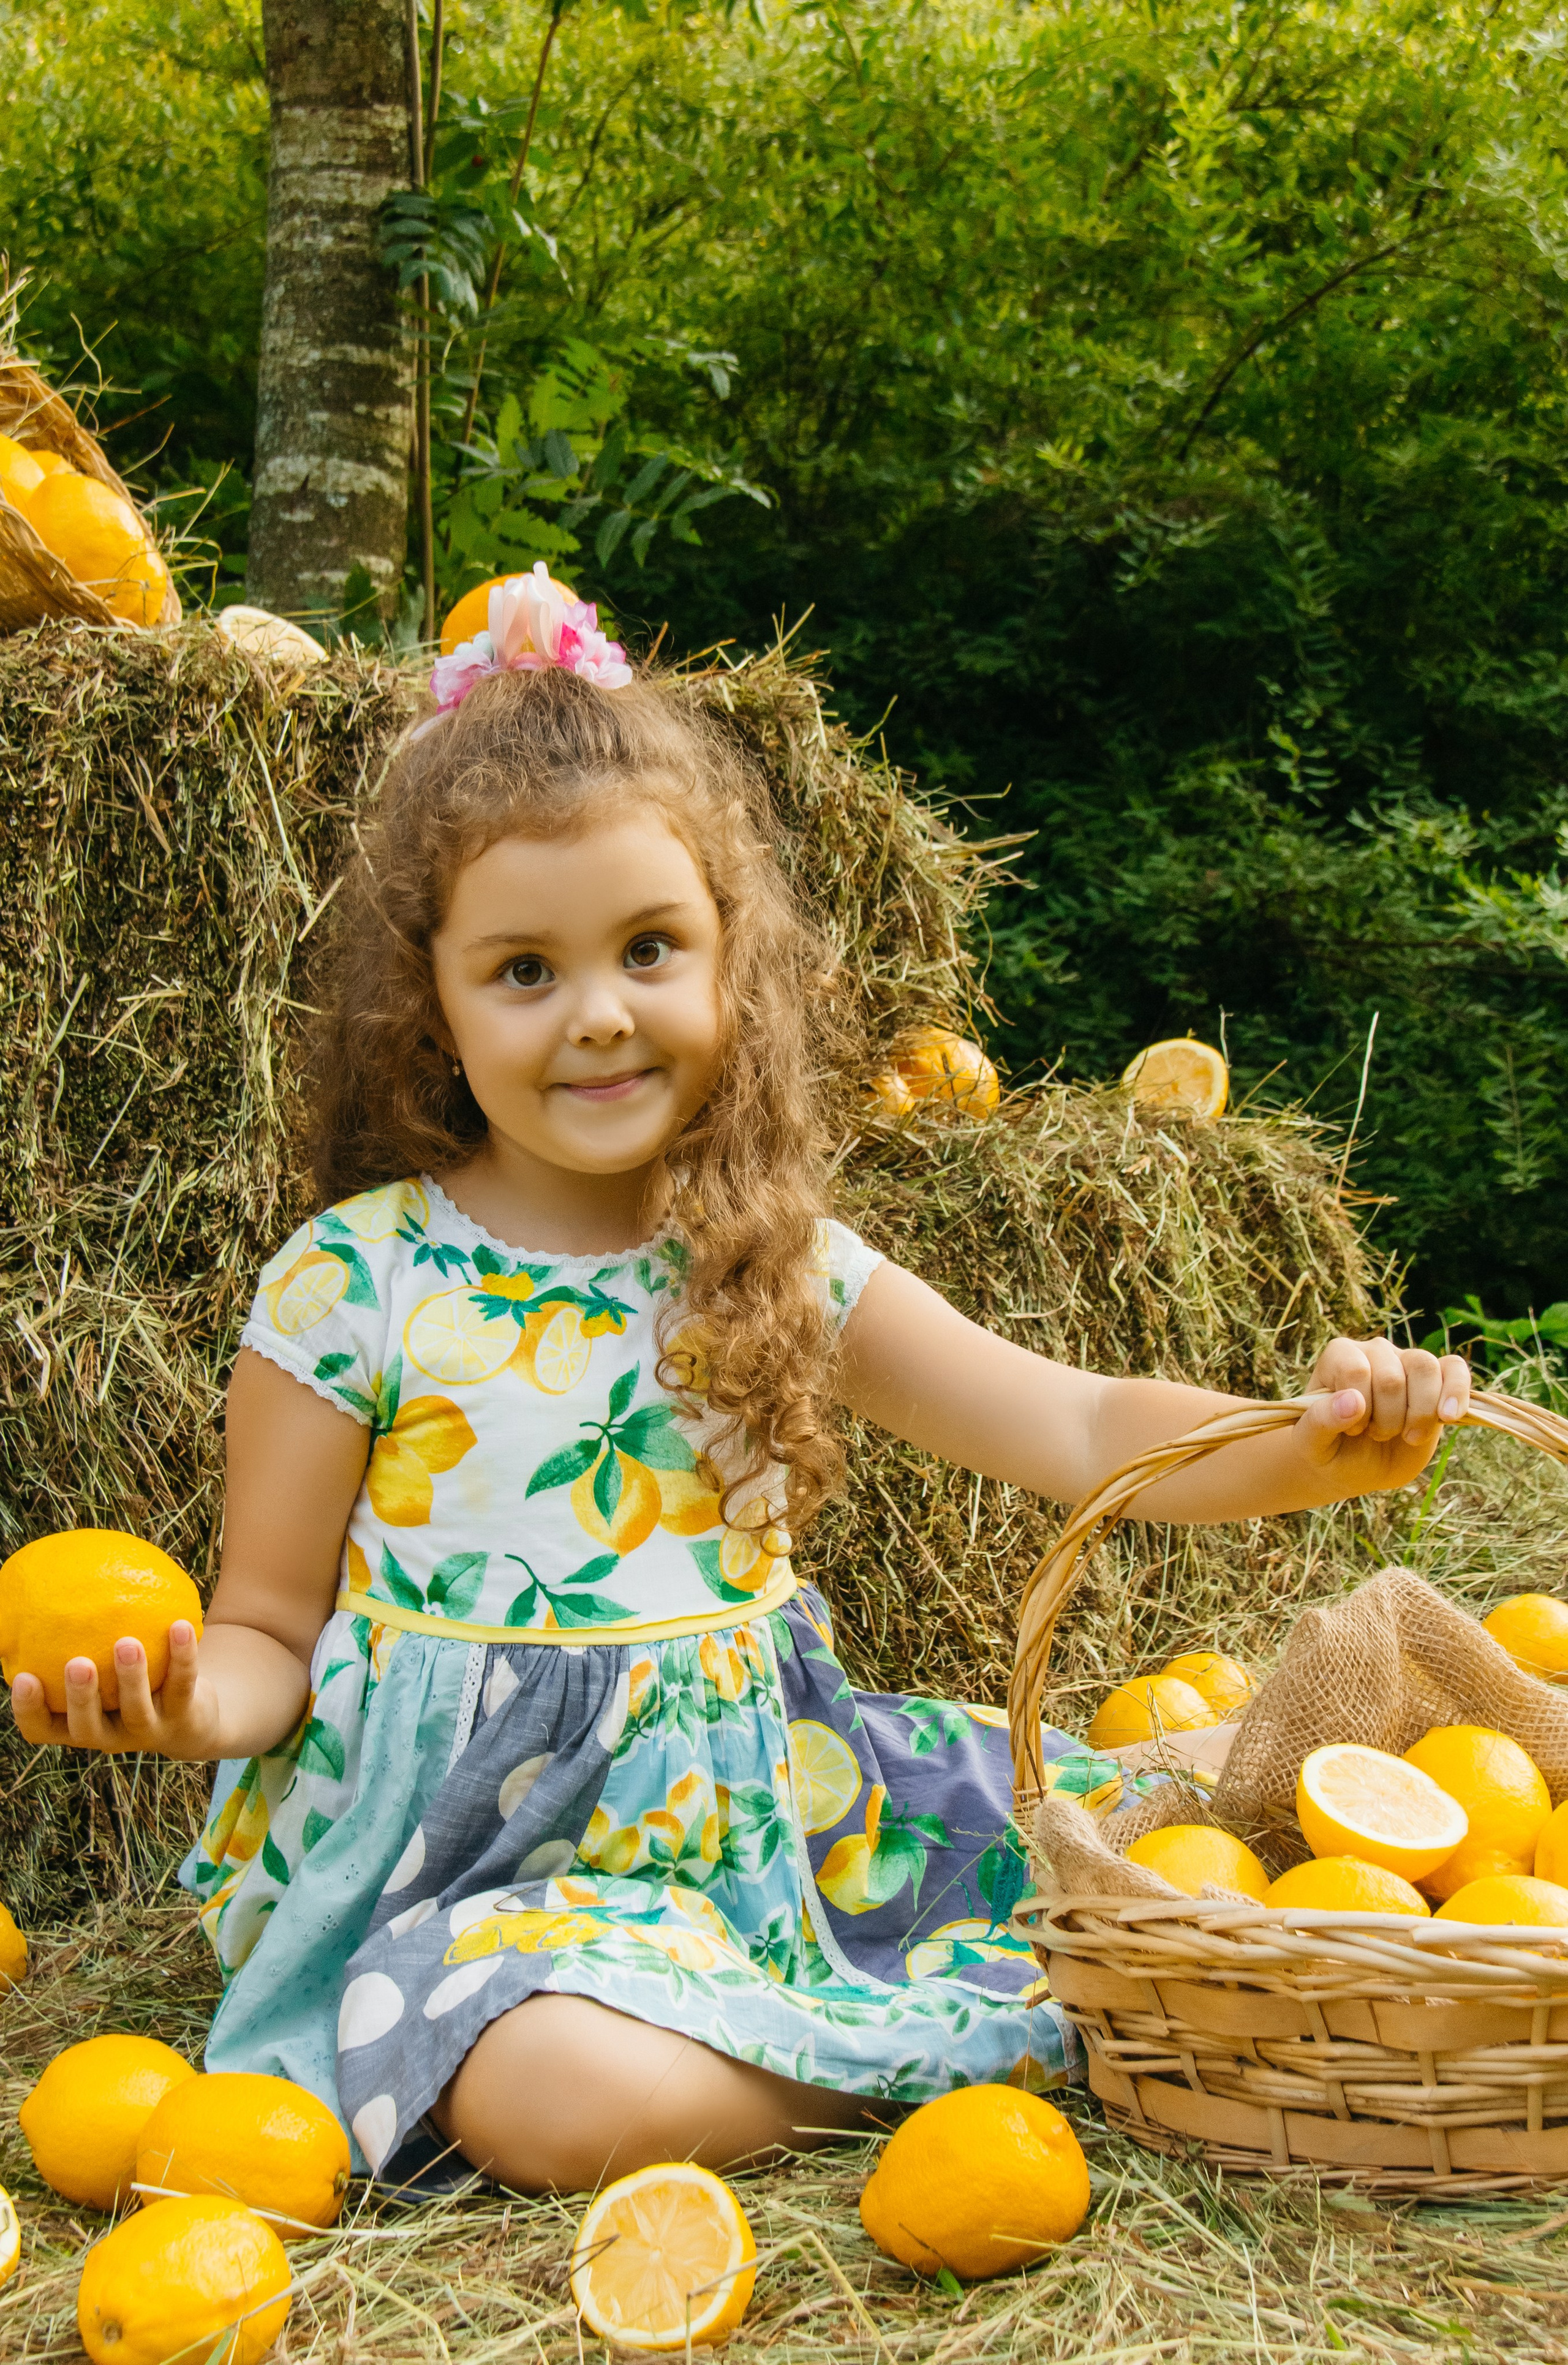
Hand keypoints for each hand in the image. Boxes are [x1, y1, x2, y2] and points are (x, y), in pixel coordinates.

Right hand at [8, 1621, 220, 1760]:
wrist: (188, 1718)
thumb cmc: (125, 1683)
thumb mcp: (99, 1668)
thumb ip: (78, 1640)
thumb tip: (53, 1582)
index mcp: (77, 1725)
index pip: (41, 1729)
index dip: (29, 1710)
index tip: (22, 1677)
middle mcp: (107, 1736)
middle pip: (86, 1726)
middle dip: (81, 1696)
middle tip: (77, 1663)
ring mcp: (145, 1731)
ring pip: (136, 1708)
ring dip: (131, 1676)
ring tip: (126, 1642)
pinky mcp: (182, 1717)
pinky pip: (181, 1683)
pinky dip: (182, 1655)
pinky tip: (179, 1625)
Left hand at [1294, 1337, 1471, 1493]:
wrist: (1357, 1466)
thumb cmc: (1329, 1449)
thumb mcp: (1312, 1442)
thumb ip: (1322, 1420)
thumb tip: (1353, 1401)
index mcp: (1340, 1356)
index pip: (1357, 1371)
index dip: (1358, 1409)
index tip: (1351, 1429)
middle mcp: (1375, 1351)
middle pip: (1393, 1376)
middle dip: (1387, 1419)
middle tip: (1376, 1435)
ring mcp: (1408, 1362)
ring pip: (1426, 1369)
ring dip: (1419, 1413)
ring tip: (1408, 1436)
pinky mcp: (1438, 1380)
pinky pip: (1455, 1369)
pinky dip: (1456, 1392)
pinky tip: (1448, 1416)